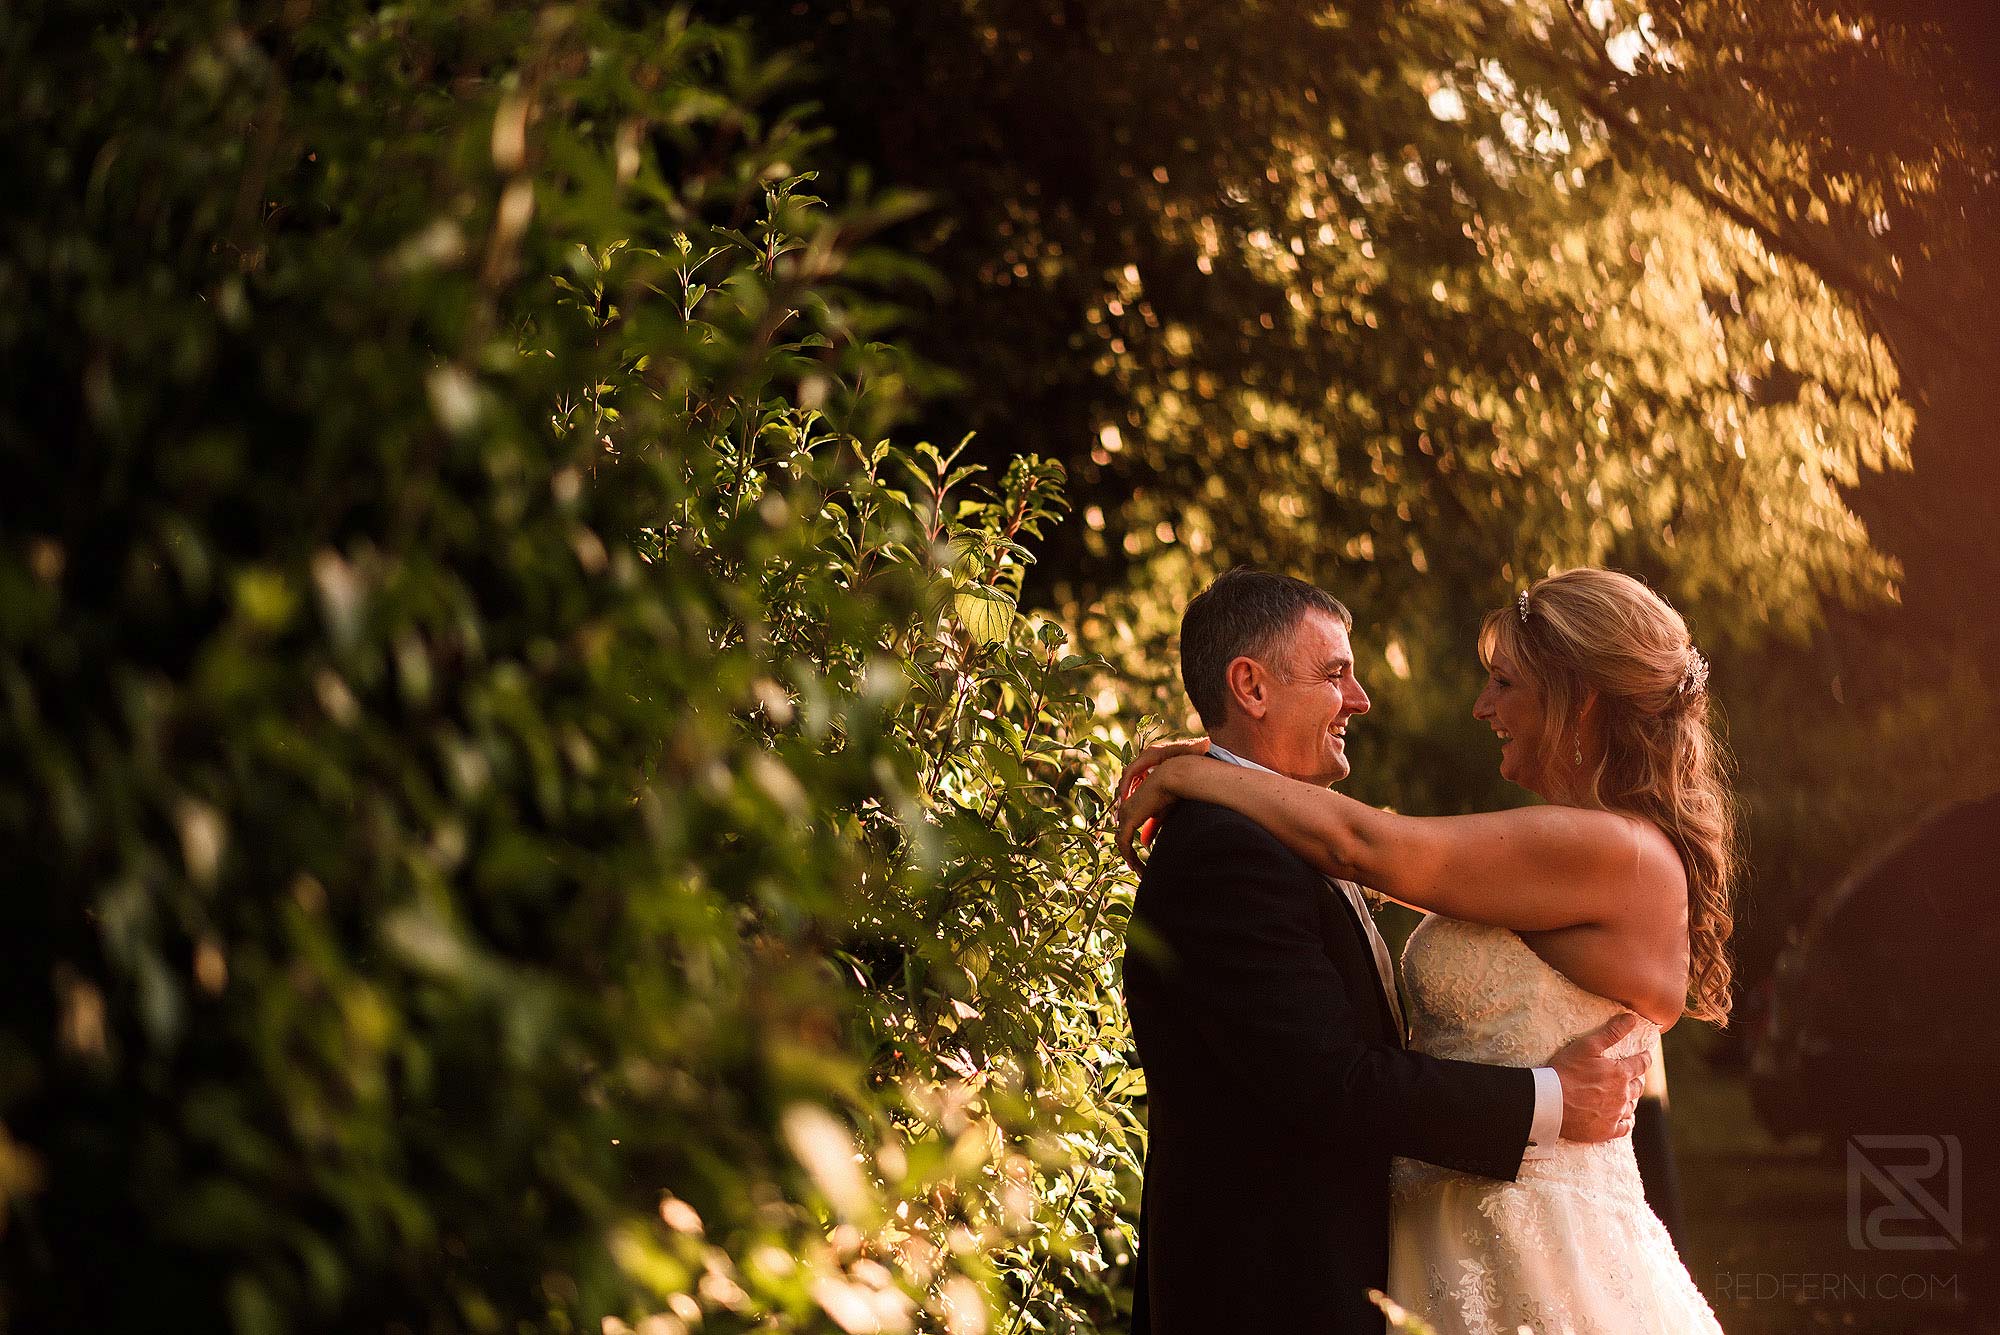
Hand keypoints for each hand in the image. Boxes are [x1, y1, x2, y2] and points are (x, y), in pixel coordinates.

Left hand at [1114, 742, 1207, 871]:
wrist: (1170, 779)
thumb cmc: (1170, 792)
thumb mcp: (1161, 815)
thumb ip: (1152, 829)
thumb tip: (1144, 844)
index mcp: (1132, 807)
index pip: (1126, 831)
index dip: (1131, 848)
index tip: (1139, 862)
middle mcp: (1125, 810)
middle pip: (1121, 839)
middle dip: (1129, 857)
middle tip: (1139, 871)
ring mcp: (1125, 815)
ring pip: (1122, 843)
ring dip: (1131, 860)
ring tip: (1140, 872)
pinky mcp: (1129, 820)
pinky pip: (1124, 843)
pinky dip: (1129, 856)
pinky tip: (1137, 866)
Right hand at [1548, 1012, 1650, 1142]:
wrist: (1549, 1102)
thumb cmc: (1566, 1071)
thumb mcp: (1587, 1046)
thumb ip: (1612, 1032)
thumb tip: (1632, 1018)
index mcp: (1620, 1074)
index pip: (1641, 1064)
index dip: (1645, 1058)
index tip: (1646, 1056)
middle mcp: (1622, 1095)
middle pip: (1638, 1086)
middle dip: (1637, 1079)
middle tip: (1633, 1076)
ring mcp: (1615, 1114)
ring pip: (1632, 1106)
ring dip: (1631, 1099)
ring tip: (1627, 1095)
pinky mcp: (1606, 1130)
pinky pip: (1625, 1127)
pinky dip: (1627, 1121)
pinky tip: (1625, 1118)